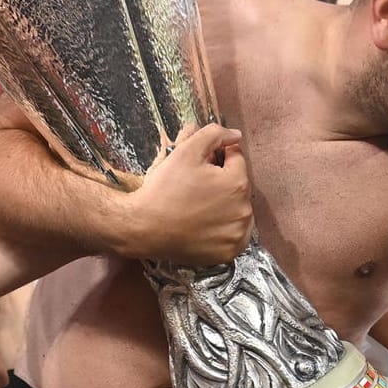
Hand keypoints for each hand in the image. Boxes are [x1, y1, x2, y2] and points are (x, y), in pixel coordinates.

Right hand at [121, 123, 253, 266]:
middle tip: (195, 187)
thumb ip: (214, 135)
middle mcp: (244, 210)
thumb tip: (235, 135)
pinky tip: (204, 224)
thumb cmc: (164, 188)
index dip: (216, 157)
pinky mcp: (229, 253)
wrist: (144, 228)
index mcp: (237, 183)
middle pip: (238, 185)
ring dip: (225, 203)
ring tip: (198, 206)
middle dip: (222, 180)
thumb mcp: (185, 151)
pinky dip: (224, 227)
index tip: (198, 167)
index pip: (236, 159)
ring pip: (237, 209)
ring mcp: (237, 235)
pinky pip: (233, 233)